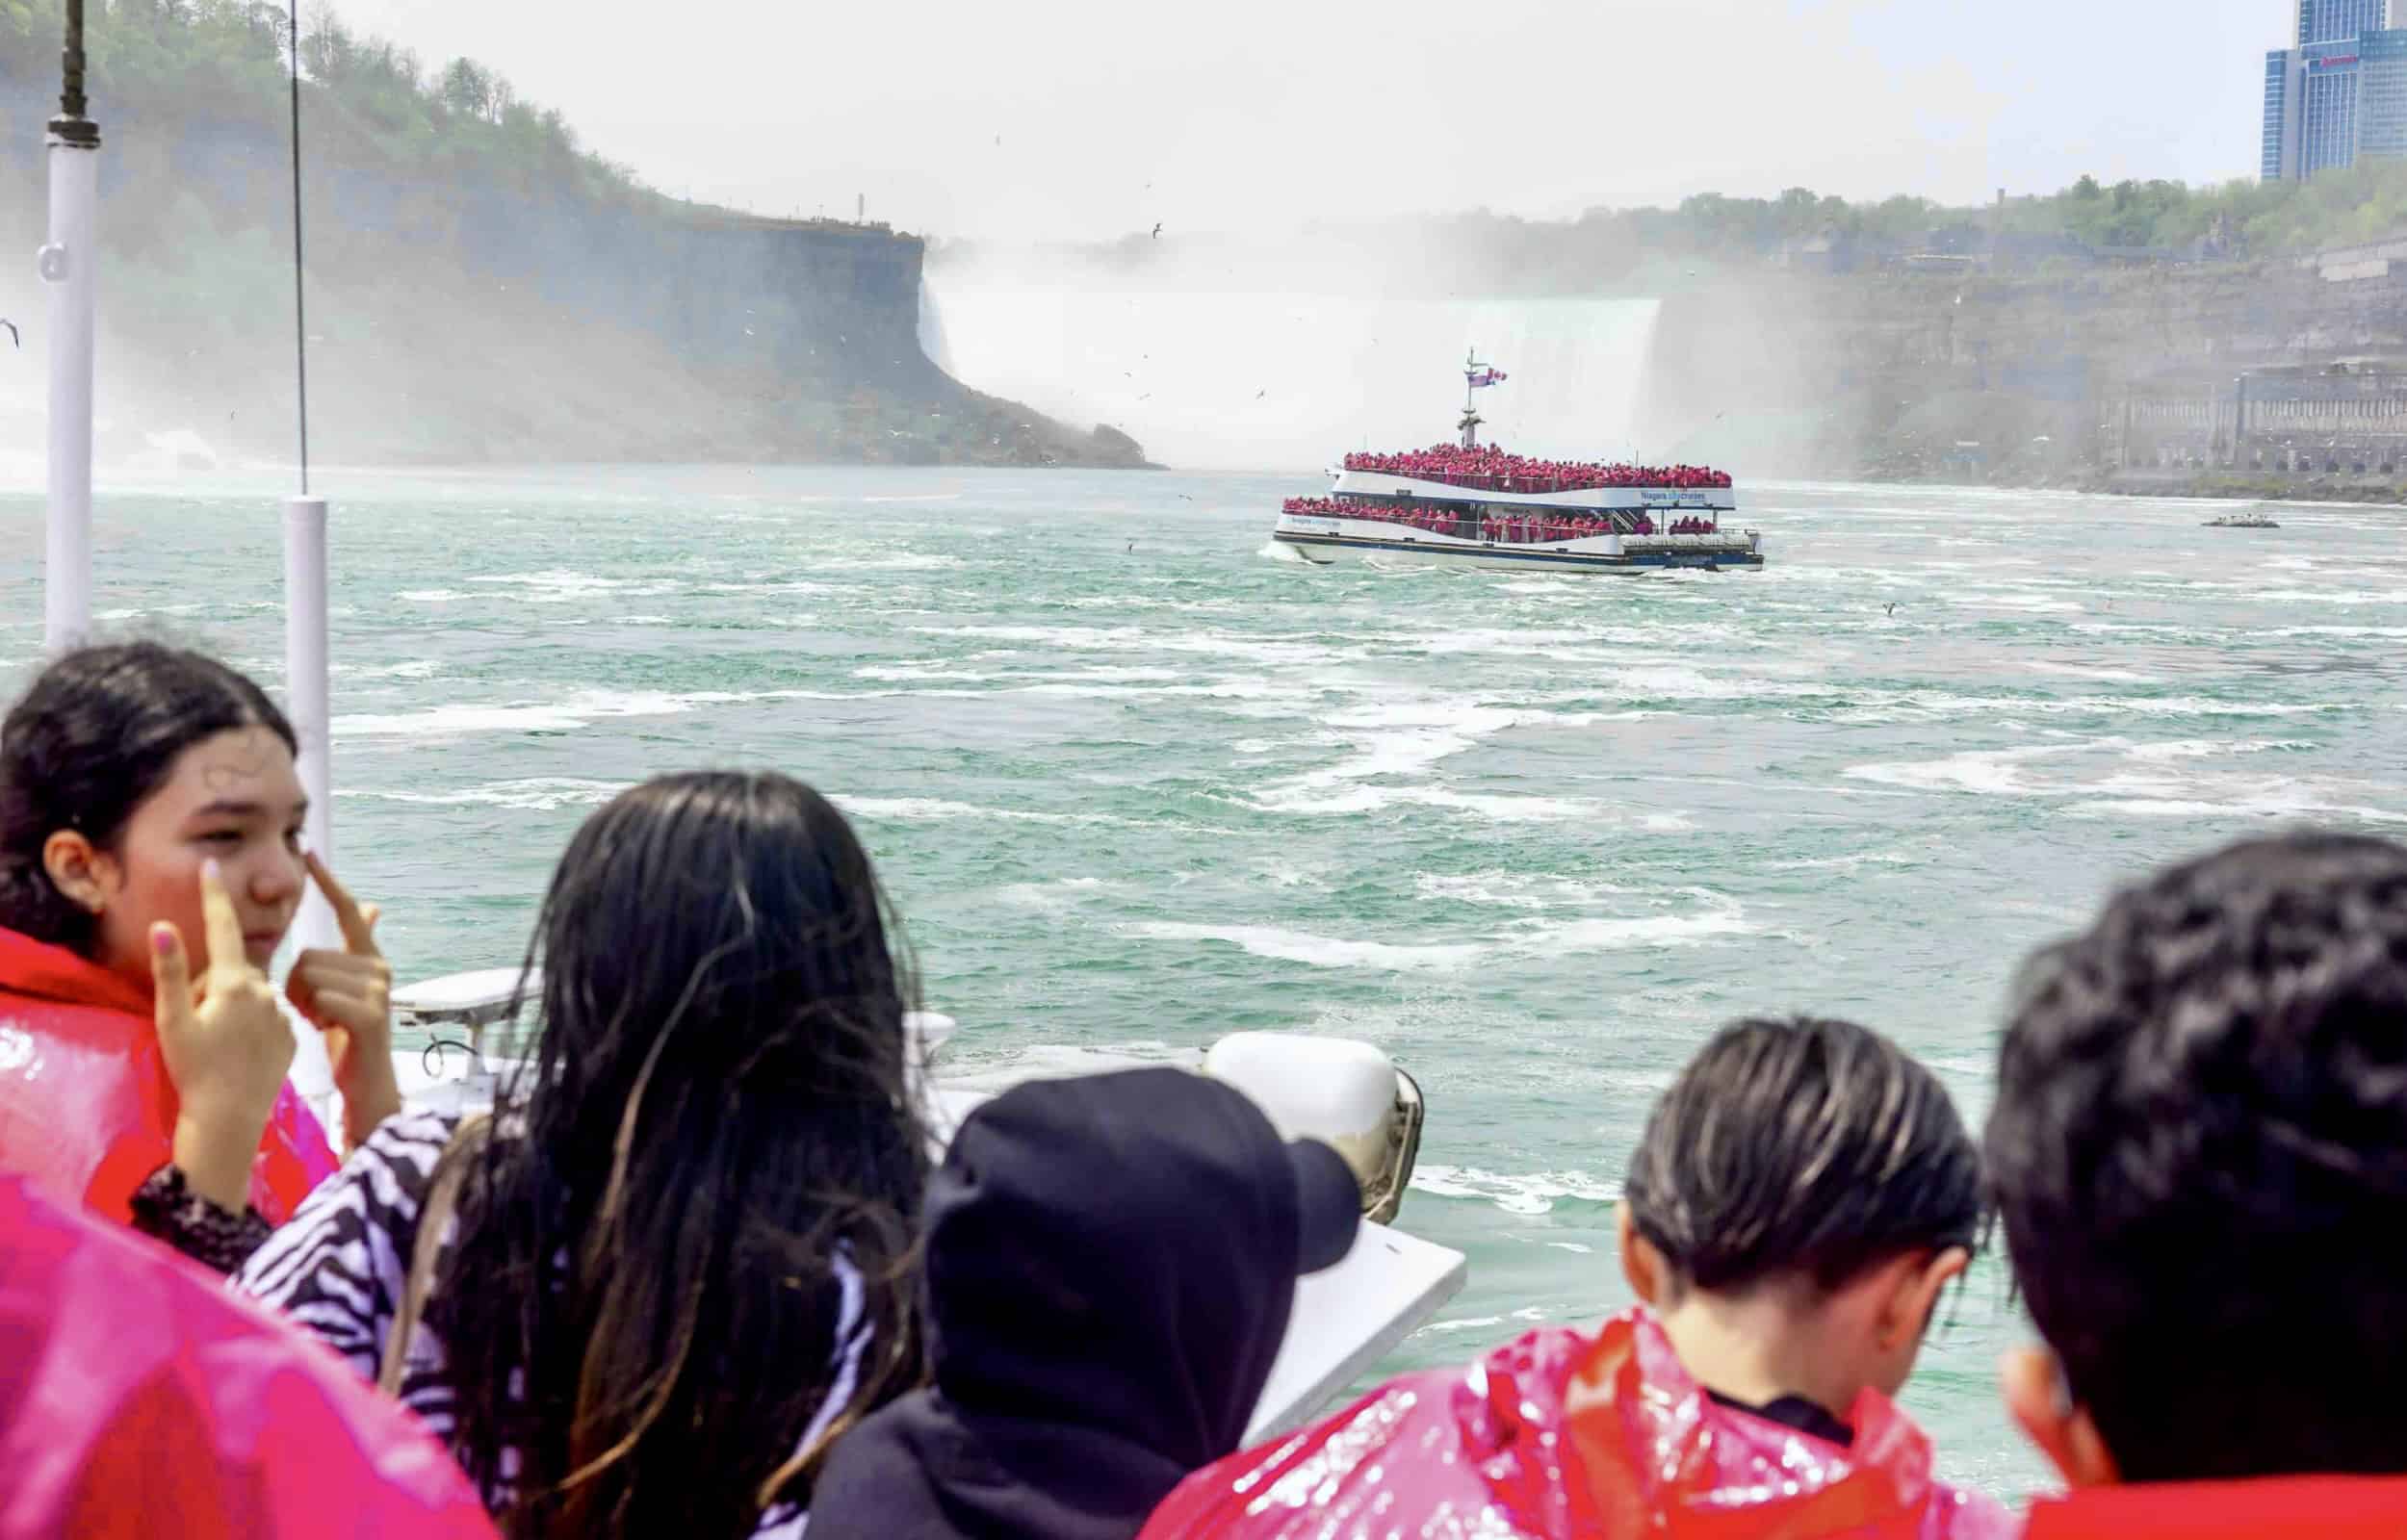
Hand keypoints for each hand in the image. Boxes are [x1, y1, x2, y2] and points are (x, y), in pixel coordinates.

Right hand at [156, 860, 296, 1210]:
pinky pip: (266, 1018)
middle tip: (198, 1024)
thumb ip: (171, 971)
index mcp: (234, 983)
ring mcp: (281, 1013)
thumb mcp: (173, 1019)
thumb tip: (163, 925)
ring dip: (232, 1008)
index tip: (213, 864)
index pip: (223, 930)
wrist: (230, 1117)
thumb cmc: (194, 1068)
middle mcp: (265, 992)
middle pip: (232, 971)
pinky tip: (239, 1052)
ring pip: (249, 996)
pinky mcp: (291, 1034)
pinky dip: (251, 1027)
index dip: (214, 897)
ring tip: (218, 1044)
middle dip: (213, 986)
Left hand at [289, 852, 400, 1148]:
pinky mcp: (370, 1014)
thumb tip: (375, 907)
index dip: (328, 883)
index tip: (309, 851)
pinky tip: (328, 1031)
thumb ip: (357, 949)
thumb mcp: (348, 989)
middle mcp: (379, 968)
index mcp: (369, 959)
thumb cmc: (348, 1037)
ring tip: (321, 1022)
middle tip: (316, 1012)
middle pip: (310, 955)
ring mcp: (377, 991)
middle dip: (298, 985)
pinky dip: (313, 1016)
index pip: (348, 910)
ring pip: (310, 976)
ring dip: (302, 1004)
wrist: (366, 1085)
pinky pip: (320, 998)